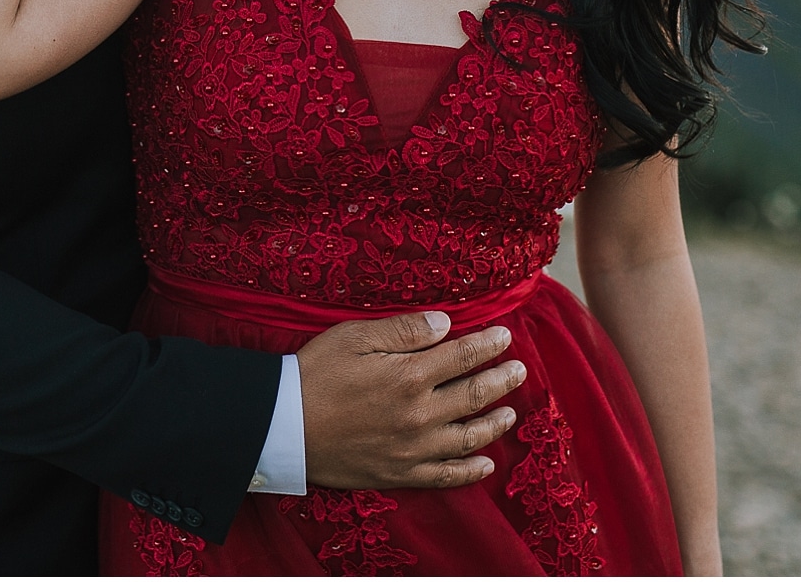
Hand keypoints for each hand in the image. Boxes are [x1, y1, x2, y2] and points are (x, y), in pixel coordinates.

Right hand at [296, 311, 526, 489]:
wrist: (281, 426)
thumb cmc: (314, 373)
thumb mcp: (355, 337)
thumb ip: (405, 330)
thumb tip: (447, 324)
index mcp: (410, 376)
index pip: (464, 357)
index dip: (489, 345)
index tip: (505, 337)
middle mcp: (420, 415)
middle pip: (475, 395)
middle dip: (502, 380)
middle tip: (519, 369)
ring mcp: (413, 449)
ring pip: (469, 437)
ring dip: (495, 422)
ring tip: (510, 411)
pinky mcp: (400, 474)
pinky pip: (446, 476)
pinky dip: (471, 471)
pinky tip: (486, 463)